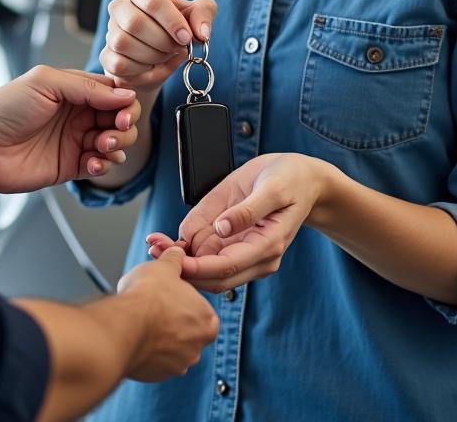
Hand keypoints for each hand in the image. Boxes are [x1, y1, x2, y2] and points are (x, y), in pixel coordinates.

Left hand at [0, 66, 141, 193]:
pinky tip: (93, 162)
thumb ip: (87, 87)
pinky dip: (104, 164)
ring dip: (118, 144)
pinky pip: (101, 165)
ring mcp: (76, 140)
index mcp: (74, 90)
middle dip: (126, 124)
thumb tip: (123, 94)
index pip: (114, 92)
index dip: (125, 101)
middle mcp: (79, 114)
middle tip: (116, 128)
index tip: (124, 110)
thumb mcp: (46, 82)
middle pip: (121, 118)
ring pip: (116, 142)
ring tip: (102, 145)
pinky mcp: (72, 165)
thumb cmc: (6, 108)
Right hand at [100, 0, 217, 89]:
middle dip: (163, 41)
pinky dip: (142, 70)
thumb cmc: (175, 29)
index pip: (153, 0)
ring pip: (125, 44)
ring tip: (165, 55)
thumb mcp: (195, 15)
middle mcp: (118, 5)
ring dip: (153, 56)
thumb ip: (204, 14)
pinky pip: (120, 64)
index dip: (172, 22)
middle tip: (177, 48)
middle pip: (136, 23)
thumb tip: (202, 32)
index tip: (186, 38)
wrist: (160, 56)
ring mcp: (110, 31)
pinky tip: (152, 66)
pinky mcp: (106, 55)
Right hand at [115, 246, 219, 380]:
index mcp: (207, 322)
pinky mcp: (157, 375)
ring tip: (142, 319)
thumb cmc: (148, 298)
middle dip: (172, 319)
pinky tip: (135, 333)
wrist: (124, 326)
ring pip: (170, 347)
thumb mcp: (165, 266)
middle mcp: (197, 348)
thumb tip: (176, 253)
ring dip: (159, 335)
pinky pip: (154, 360)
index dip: (185, 299)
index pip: (202, 310)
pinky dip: (146, 348)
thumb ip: (175, 260)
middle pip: (187, 330)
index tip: (171, 294)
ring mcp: (177, 365)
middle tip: (155, 305)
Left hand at [146, 153, 334, 291]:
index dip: (197, 266)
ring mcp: (248, 253)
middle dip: (183, 267)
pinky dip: (188, 250)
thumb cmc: (291, 180)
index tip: (171, 260)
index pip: (227, 266)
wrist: (304, 179)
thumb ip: (247, 210)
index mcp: (268, 245)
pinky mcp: (238, 243)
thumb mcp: (272, 188)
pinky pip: (211, 253)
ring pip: (209, 269)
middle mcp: (258, 257)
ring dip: (181, 260)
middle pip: (215, 276)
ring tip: (153, 242)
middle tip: (152, 250)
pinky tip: (167, 240)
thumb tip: (221, 228)